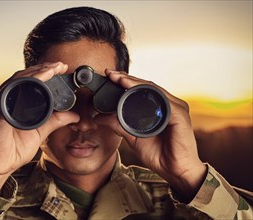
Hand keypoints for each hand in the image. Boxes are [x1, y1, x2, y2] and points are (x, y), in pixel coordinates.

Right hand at [0, 62, 78, 193]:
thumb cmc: (13, 150)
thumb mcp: (40, 132)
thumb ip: (55, 120)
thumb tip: (74, 115)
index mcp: (9, 101)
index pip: (26, 81)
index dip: (43, 72)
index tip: (60, 68)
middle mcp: (0, 98)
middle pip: (22, 76)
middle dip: (43, 68)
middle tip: (61, 65)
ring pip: (18, 79)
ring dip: (38, 71)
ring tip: (55, 68)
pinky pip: (13, 90)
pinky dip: (29, 81)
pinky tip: (42, 77)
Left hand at [95, 69, 206, 200]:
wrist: (174, 171)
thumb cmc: (158, 154)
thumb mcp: (132, 137)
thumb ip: (118, 125)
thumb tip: (98, 117)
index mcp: (159, 108)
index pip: (142, 90)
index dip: (126, 82)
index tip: (110, 77)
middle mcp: (169, 105)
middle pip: (147, 86)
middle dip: (127, 78)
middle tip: (111, 73)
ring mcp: (176, 108)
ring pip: (153, 89)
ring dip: (135, 82)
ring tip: (118, 78)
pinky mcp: (179, 115)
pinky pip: (162, 100)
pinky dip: (146, 93)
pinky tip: (133, 89)